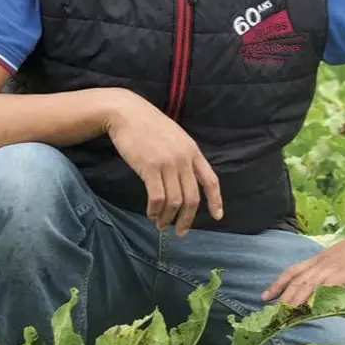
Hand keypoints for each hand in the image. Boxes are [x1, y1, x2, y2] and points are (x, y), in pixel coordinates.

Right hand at [104, 90, 222, 236]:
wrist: (127, 113)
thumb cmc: (148, 125)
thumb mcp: (174, 137)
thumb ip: (183, 156)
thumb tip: (184, 180)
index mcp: (193, 151)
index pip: (211, 180)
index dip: (216, 200)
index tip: (217, 216)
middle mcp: (184, 158)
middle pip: (192, 198)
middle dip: (187, 219)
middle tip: (180, 231)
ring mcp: (168, 163)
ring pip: (175, 201)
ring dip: (168, 217)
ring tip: (161, 224)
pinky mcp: (150, 167)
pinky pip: (157, 198)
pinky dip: (155, 210)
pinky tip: (151, 214)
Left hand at [261, 222, 344, 306]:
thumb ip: (338, 273)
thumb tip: (332, 288)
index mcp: (322, 258)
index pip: (293, 271)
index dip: (278, 283)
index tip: (265, 295)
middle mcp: (322, 262)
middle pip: (295, 279)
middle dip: (280, 295)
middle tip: (266, 310)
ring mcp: (333, 267)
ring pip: (305, 284)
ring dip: (291, 299)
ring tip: (280, 313)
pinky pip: (325, 286)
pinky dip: (314, 298)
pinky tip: (307, 308)